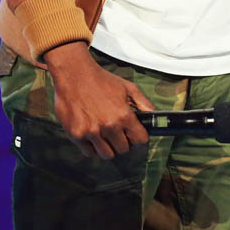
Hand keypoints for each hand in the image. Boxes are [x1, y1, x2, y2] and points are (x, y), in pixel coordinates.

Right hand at [44, 42, 153, 158]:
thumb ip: (143, 103)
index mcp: (123, 115)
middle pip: (123, 149)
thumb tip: (154, 116)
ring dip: (108, 147)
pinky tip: (93, 135)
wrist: (75, 75)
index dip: (139, 138)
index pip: (140, 140)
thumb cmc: (101, 80)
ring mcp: (91, 132)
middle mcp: (108, 126)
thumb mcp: (128, 87)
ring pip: (106, 154)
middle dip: (123, 143)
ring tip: (105, 136)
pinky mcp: (76, 135)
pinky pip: (88, 152)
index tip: (135, 136)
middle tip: (119, 134)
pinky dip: (92, 147)